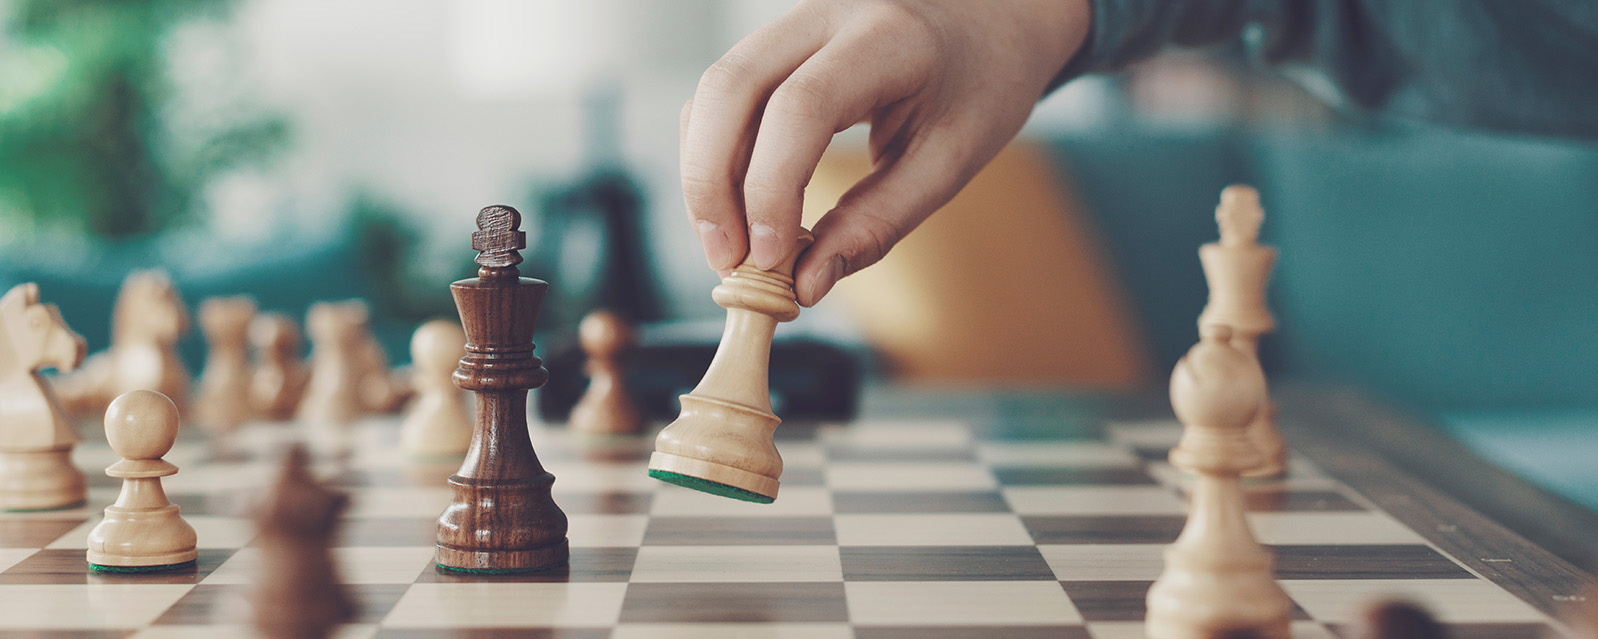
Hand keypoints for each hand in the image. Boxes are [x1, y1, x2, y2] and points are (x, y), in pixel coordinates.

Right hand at [681, 0, 1089, 305]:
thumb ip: (879, 222)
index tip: (770, 260)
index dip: (770, 188)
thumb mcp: (950, 161)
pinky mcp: (777, 41)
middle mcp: (828, 14)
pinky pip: (723, 95)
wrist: (990, 20)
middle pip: (730, 88)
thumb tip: (807, 283)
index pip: (801, 108)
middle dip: (711, 183)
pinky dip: (715, 155)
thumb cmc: (980, 85)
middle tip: (727, 261)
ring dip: (705, 174)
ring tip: (729, 248)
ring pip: (714, 92)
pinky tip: (737, 209)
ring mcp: (795, 21)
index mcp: (887, 39)